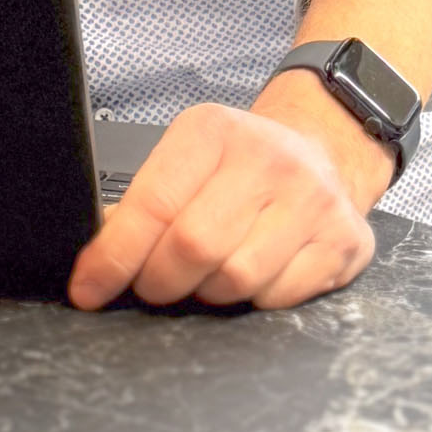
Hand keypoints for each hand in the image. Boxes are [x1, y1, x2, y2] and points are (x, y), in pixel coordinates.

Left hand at [68, 102, 377, 311]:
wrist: (324, 150)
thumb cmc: (243, 163)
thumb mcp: (189, 159)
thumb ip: (146, 202)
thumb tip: (97, 257)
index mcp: (213, 132)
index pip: (153, 203)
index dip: (114, 256)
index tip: (88, 289)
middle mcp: (267, 159)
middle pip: (192, 248)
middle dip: (159, 281)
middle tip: (153, 285)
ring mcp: (312, 199)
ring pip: (236, 280)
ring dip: (208, 293)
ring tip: (206, 274)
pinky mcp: (344, 240)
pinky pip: (280, 299)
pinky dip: (255, 300)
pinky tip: (255, 273)